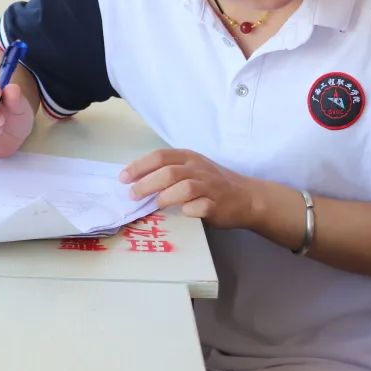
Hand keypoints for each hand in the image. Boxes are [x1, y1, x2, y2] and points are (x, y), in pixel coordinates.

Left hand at [120, 149, 260, 227]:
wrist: (247, 197)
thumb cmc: (214, 184)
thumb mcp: (193, 169)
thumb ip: (170, 172)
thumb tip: (136, 182)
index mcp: (190, 157)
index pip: (160, 156)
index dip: (139, 166)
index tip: (123, 178)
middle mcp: (199, 169)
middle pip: (169, 172)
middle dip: (146, 183)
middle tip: (133, 195)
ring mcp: (209, 186)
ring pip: (184, 187)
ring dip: (165, 197)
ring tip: (155, 205)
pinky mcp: (217, 204)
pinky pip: (200, 207)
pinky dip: (189, 211)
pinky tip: (182, 213)